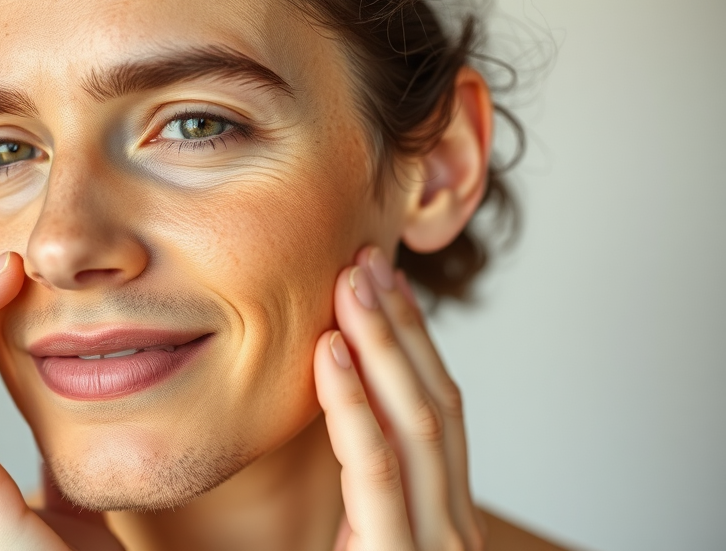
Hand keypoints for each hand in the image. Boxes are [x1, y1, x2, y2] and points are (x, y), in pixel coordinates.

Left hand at [315, 245, 486, 550]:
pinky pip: (375, 464)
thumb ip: (369, 482)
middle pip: (436, 401)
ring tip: (348, 285)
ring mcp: (434, 542)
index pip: (442, 410)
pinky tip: (330, 351)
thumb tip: (348, 413)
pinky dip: (353, 400)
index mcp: (447, 514)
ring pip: (414, 421)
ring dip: (382, 343)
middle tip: (367, 262)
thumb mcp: (366, 533)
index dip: (418, 341)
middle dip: (402, 325)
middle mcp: (453, 525)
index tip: (389, 286)